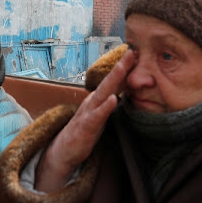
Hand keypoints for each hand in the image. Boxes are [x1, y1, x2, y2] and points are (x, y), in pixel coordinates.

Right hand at [35, 49, 135, 191]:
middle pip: (109, 81)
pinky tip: (114, 99)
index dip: (125, 68)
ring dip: (113, 79)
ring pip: (103, 93)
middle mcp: (93, 101)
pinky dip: (105, 106)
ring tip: (123, 66)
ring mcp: (89, 112)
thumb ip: (112, 102)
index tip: (138, 54)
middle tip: (132, 51)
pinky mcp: (86, 126)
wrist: (64, 151)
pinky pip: (97, 115)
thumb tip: (128, 92)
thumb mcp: (101, 115)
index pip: (114, 81)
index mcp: (98, 99)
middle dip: (121, 66)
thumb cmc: (86, 131)